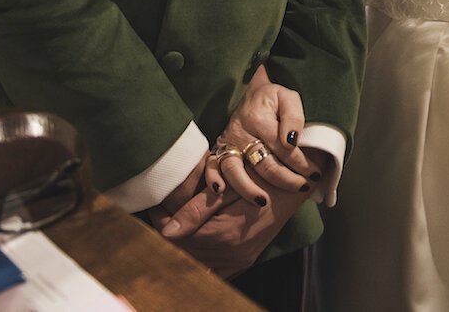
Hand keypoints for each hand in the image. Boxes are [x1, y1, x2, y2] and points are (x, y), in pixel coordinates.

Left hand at [162, 185, 308, 279]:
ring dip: (182, 247)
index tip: (155, 205)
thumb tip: (166, 233)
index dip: (162, 222)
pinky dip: (199, 259)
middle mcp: (231, 255)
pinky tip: (192, 243)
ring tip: (174, 224)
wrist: (293, 184)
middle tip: (160, 212)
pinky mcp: (245, 261)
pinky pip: (214, 271)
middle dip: (168, 234)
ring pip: (196, 264)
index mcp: (224, 235)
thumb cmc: (259, 177)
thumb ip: (195, 210)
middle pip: (184, 253)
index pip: (178, 238)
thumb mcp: (226, 187)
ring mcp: (239, 261)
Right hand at [164, 69, 317, 233]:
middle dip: (285, 180)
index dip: (301, 164)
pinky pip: (211, 166)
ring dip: (248, 189)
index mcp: (259, 119)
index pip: (282, 149)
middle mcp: (240, 133)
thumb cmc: (273, 99)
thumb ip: (293, 117)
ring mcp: (228, 143)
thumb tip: (292, 141)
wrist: (252, 95)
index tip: (315, 174)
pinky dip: (212, 179)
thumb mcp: (288, 98)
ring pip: (234, 170)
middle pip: (262, 164)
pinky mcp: (219, 149)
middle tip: (303, 187)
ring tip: (263, 202)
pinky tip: (220, 191)